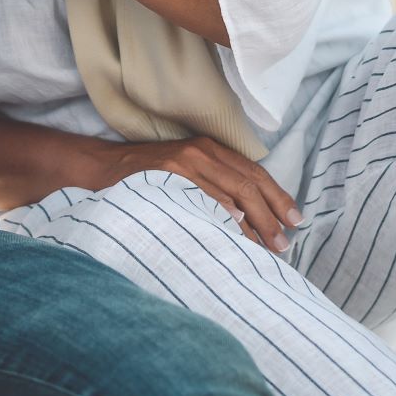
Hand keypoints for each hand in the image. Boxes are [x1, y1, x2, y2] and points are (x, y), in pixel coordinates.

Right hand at [113, 136, 303, 252]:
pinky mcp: (167, 176)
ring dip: (253, 223)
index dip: (278, 198)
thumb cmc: (145, 176)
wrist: (100, 168)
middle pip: (248, 184)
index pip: (254, 173)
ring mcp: (183, 163)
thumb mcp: (184, 171)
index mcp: (209, 149)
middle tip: (282, 244)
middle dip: (271, 216)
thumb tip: (250, 217)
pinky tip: (234, 228)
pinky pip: (203, 197)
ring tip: (265, 247)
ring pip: (231, 192)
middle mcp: (200, 152)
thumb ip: (213, 184)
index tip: (295, 221)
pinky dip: (222, 213)